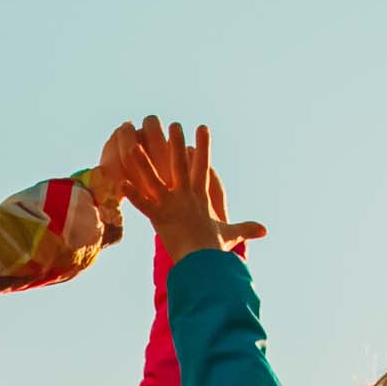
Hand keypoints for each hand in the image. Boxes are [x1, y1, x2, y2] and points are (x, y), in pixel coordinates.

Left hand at [110, 117, 263, 254]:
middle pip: (180, 165)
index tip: (202, 128)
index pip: (204, 167)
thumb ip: (246, 229)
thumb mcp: (231, 235)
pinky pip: (142, 205)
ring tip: (134, 145)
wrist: (205, 262)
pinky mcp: (158, 219)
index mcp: (200, 197)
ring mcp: (171, 206)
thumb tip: (265, 230)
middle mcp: (185, 197)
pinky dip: (132, 195)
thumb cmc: (215, 249)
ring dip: (143, 163)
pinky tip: (121, 183)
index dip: (203, 147)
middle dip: (177, 144)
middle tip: (175, 124)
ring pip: (154, 180)